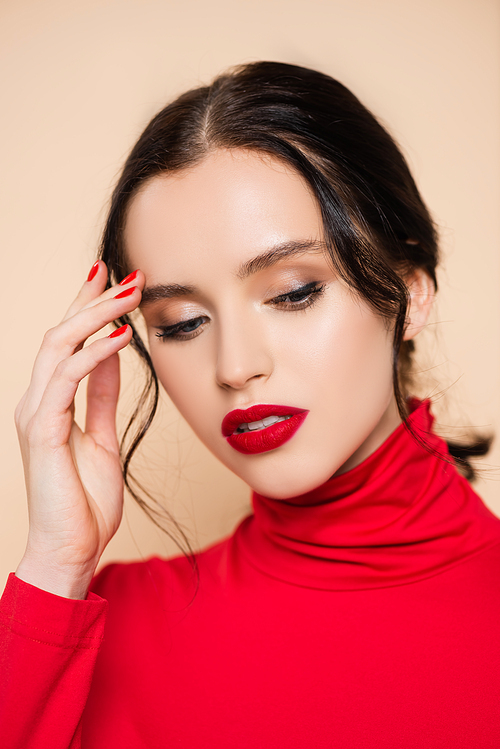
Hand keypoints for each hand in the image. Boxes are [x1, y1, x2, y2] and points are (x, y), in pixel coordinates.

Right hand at [15, 262, 143, 598]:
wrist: (72, 551)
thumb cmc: (84, 501)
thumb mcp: (102, 436)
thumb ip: (102, 397)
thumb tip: (112, 359)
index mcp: (50, 402)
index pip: (66, 342)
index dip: (88, 307)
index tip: (115, 280)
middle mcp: (36, 401)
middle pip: (59, 334)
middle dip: (93, 300)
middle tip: (130, 276)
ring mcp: (35, 414)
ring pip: (58, 347)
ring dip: (96, 316)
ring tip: (130, 295)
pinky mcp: (41, 431)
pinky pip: (66, 380)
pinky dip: (94, 354)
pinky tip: (121, 338)